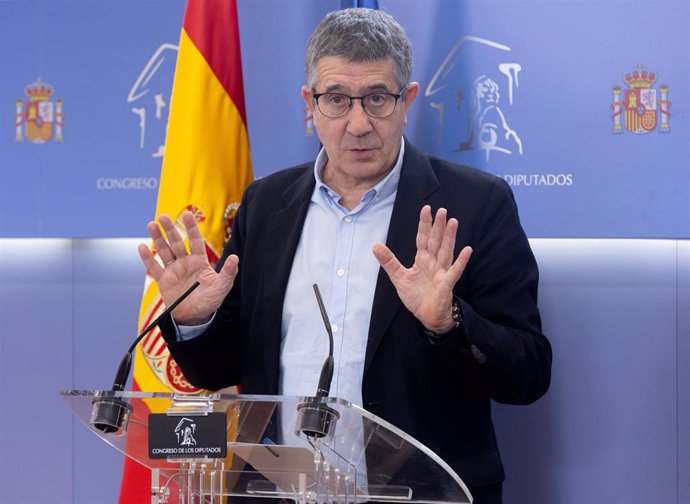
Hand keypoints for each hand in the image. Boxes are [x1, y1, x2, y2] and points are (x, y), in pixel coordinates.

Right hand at [137, 211, 238, 324]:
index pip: (195, 240)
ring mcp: (173, 270)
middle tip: (163, 216)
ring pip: (164, 250)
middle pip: (176, 242)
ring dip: (157, 238)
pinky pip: (154, 267)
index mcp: (199, 260)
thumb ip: (228, 273)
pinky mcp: (163, 280)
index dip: (191, 227)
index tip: (187, 214)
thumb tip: (235, 258)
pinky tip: (142, 246)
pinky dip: (148, 257)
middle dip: (170, 229)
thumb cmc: (210, 301)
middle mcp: (185, 262)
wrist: (195, 317)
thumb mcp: (222, 287)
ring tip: (151, 225)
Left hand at [372, 205, 471, 332]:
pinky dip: (461, 261)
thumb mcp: (399, 277)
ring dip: (450, 237)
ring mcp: (441, 272)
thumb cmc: (416, 296)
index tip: (426, 209)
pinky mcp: (446, 284)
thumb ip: (389, 261)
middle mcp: (433, 263)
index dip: (424, 224)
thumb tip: (375, 245)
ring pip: (446, 251)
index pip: (423, 238)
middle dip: (438, 226)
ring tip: (453, 222)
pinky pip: (455, 271)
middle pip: (436, 241)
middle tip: (442, 210)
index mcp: (422, 259)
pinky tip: (468, 250)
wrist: (427, 316)